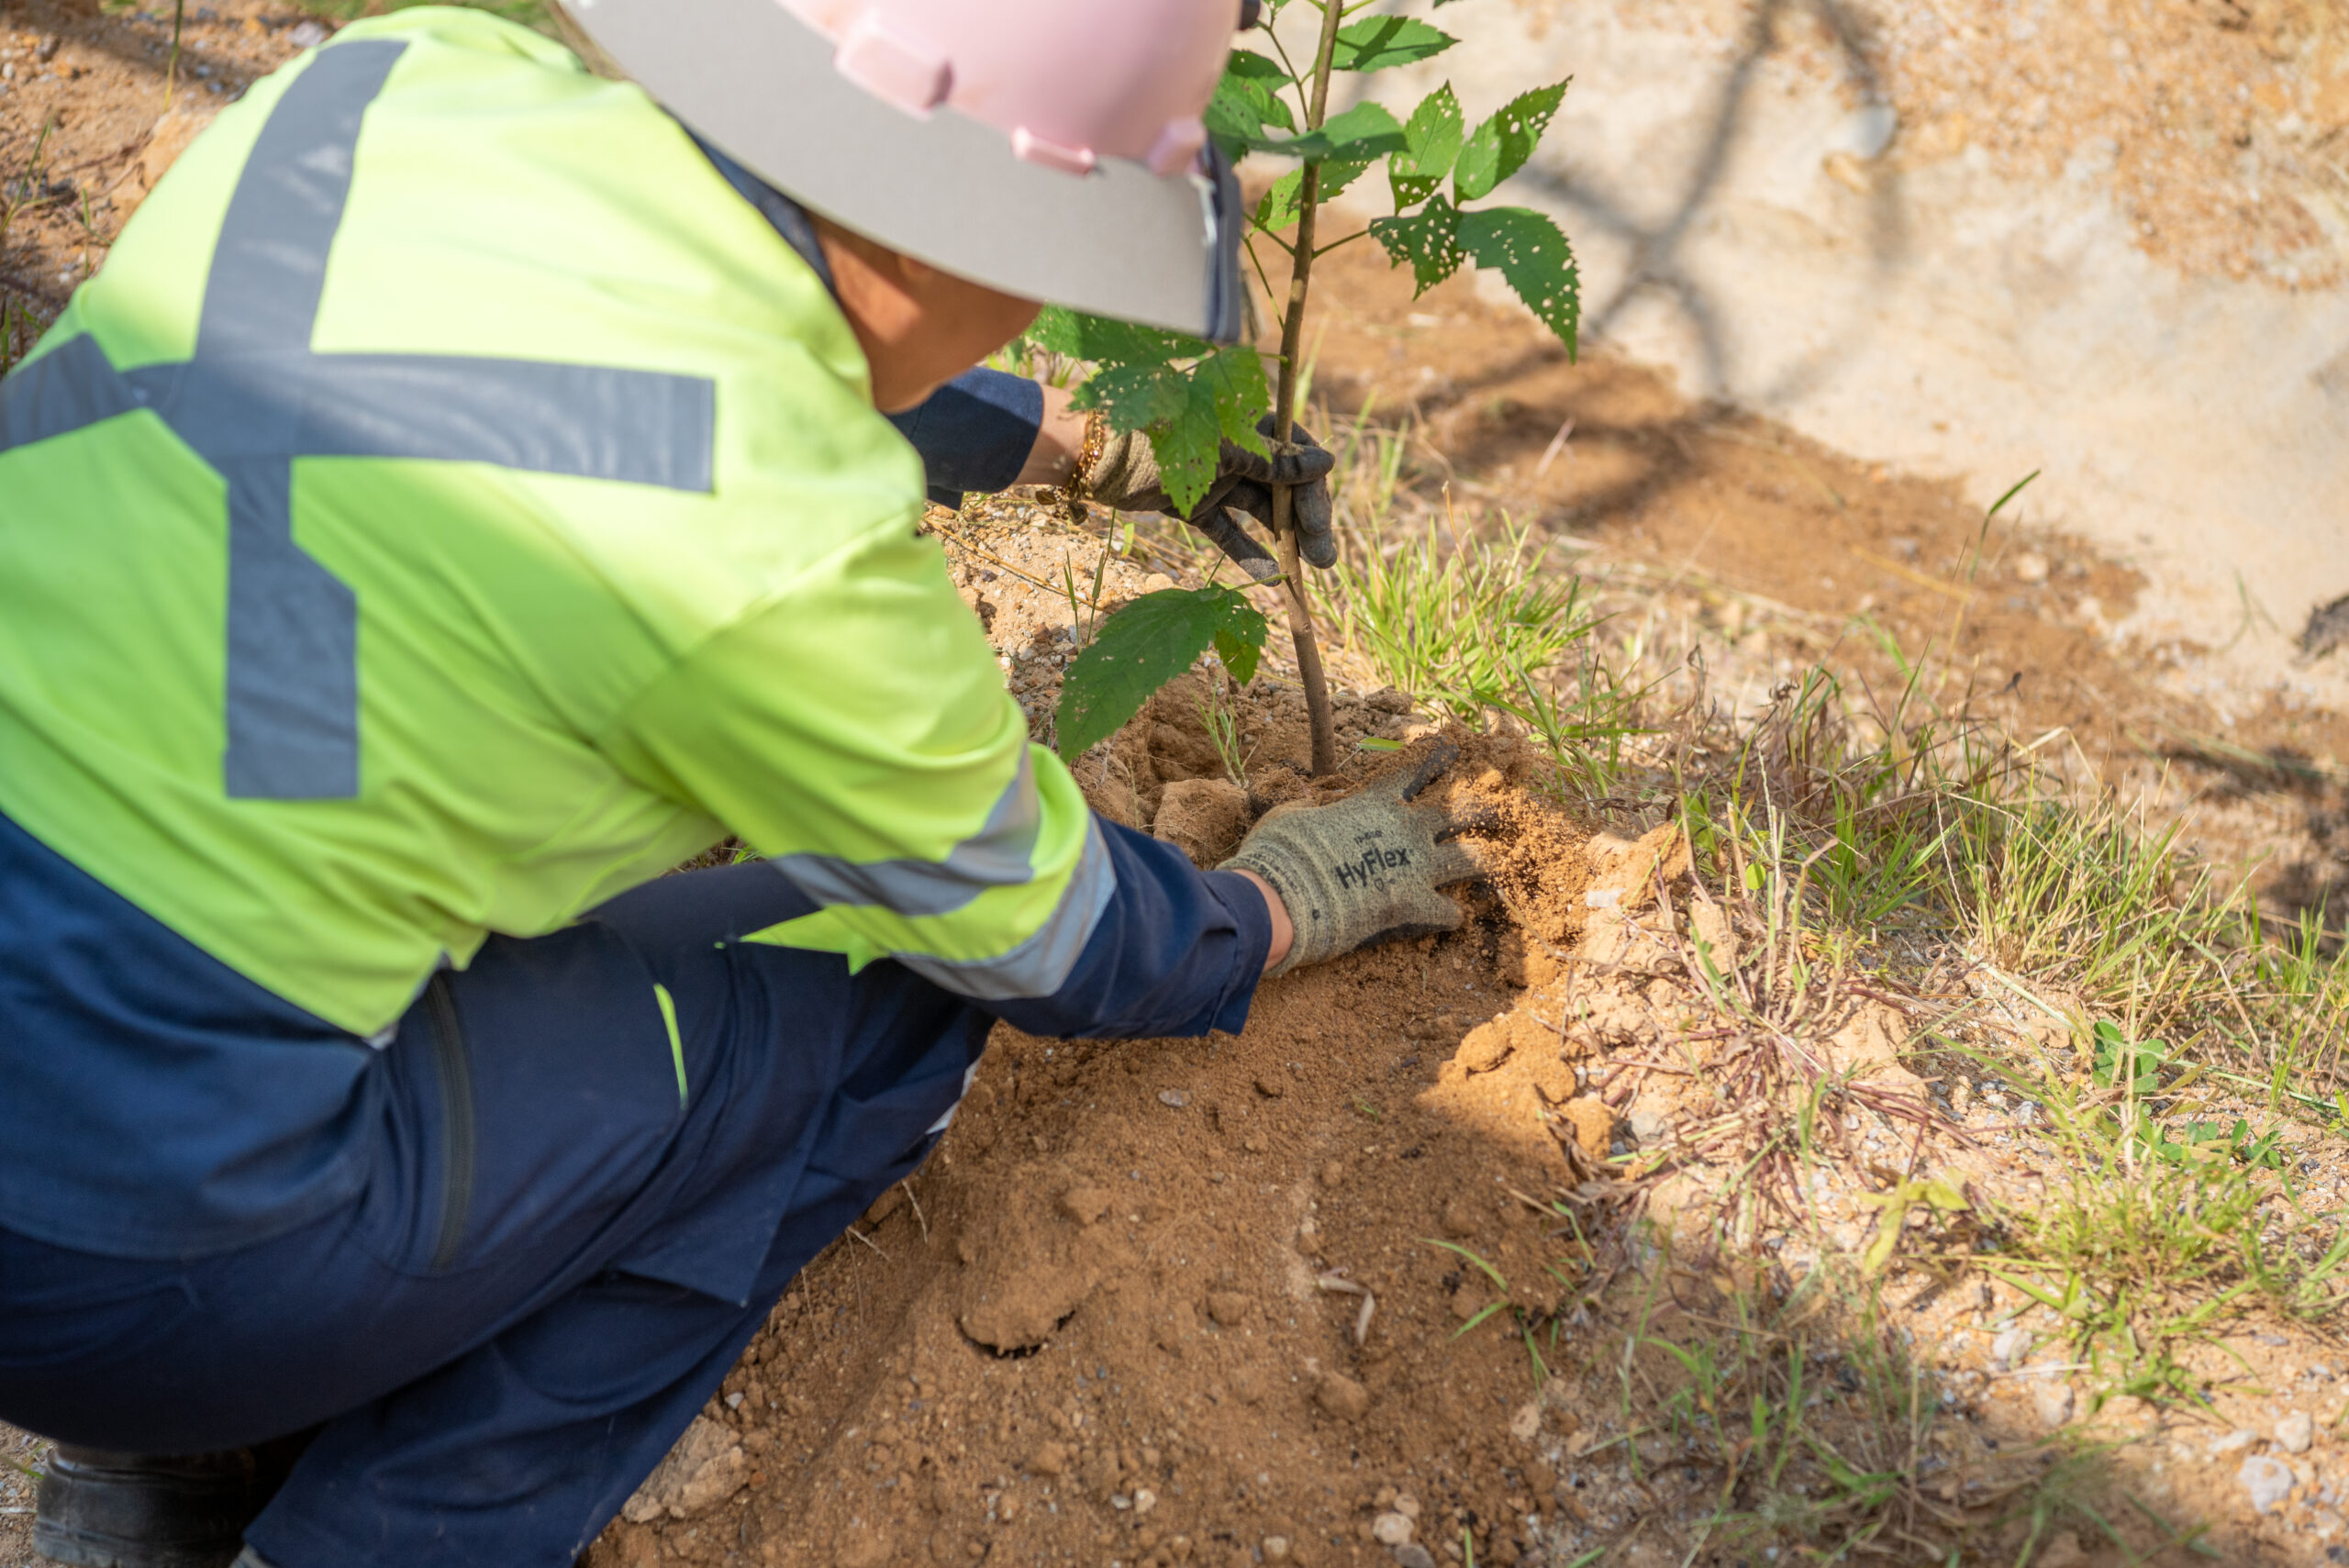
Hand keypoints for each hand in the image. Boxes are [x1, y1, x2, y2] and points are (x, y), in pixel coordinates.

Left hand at [1078, 414, 1337, 583]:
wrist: (1097, 456)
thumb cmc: (1164, 439)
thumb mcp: (1225, 451)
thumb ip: (1274, 460)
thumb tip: (1327, 462)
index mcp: (1245, 420)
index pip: (1296, 450)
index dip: (1312, 486)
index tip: (1319, 519)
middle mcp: (1235, 447)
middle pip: (1283, 485)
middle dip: (1306, 520)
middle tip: (1325, 557)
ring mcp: (1214, 478)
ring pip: (1260, 510)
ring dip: (1286, 538)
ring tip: (1309, 569)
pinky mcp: (1193, 505)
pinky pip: (1228, 531)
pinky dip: (1248, 552)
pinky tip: (1272, 578)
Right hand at [1218, 743, 1480, 975]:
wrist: (1285, 896)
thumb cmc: (1281, 851)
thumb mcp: (1290, 815)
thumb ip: (1309, 807)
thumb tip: (1306, 801)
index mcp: (1375, 802)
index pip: (1414, 769)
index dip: (1436, 756)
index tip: (1454, 746)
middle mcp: (1405, 829)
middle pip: (1459, 810)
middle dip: (1484, 807)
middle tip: (1504, 808)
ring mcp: (1415, 867)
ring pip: (1470, 859)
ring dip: (1487, 861)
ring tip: (1502, 863)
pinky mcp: (1414, 905)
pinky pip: (1449, 912)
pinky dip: (1452, 915)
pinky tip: (1457, 918)